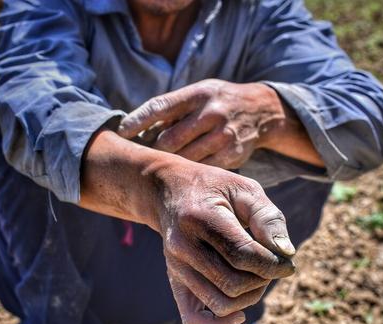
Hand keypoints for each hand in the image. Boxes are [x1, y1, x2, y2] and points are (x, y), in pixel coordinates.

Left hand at [118, 79, 285, 169]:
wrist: (262, 110)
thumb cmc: (219, 101)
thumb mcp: (200, 92)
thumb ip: (174, 108)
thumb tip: (138, 129)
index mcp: (198, 94)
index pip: (160, 107)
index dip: (138, 121)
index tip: (121, 132)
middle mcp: (211, 113)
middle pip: (170, 139)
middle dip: (152, 149)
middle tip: (139, 156)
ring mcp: (223, 136)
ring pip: (184, 158)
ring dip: (168, 163)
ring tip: (156, 166)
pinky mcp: (232, 155)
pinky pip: (201, 168)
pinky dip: (188, 171)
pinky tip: (180, 173)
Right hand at [155, 158, 295, 323]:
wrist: (170, 192)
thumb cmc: (215, 189)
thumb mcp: (244, 189)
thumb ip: (267, 218)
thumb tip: (286, 254)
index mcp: (199, 218)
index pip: (243, 255)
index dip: (273, 264)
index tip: (288, 261)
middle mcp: (182, 246)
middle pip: (233, 283)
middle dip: (263, 280)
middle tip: (273, 266)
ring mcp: (176, 267)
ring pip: (220, 303)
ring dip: (250, 298)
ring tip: (259, 278)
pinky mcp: (174, 281)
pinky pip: (194, 319)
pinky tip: (240, 312)